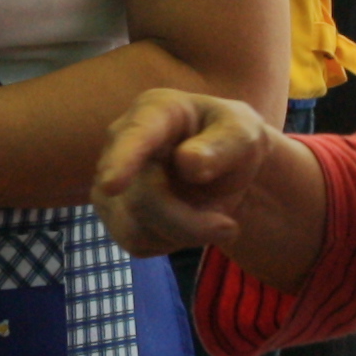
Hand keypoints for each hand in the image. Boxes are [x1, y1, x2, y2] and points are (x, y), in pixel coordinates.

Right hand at [90, 88, 276, 258]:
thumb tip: (188, 164)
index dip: (123, 159)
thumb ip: (223, 145)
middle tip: (229, 228)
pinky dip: (173, 241)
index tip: (111, 185)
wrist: (225, 167)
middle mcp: (121, 143)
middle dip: (188, 222)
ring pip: (136, 228)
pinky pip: (139, 243)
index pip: (135, 134)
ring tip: (213, 215)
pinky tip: (188, 219)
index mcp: (154, 111)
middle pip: (142, 197)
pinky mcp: (115, 215)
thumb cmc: (232, 140)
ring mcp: (110, 181)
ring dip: (185, 233)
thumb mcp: (244, 133)